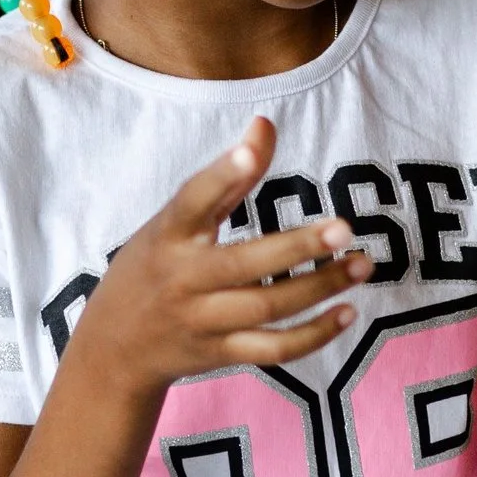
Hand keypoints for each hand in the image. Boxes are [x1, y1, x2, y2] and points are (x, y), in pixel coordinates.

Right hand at [67, 118, 367, 397]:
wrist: (115, 346)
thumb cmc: (155, 265)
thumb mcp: (174, 221)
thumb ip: (225, 178)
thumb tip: (265, 124)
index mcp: (168, 235)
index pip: (192, 201)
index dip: (220, 175)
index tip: (250, 150)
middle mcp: (183, 278)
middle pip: (242, 264)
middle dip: (296, 248)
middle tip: (344, 228)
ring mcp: (201, 320)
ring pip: (266, 308)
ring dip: (319, 287)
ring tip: (361, 264)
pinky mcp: (220, 353)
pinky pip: (272, 350)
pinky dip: (312, 335)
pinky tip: (346, 312)